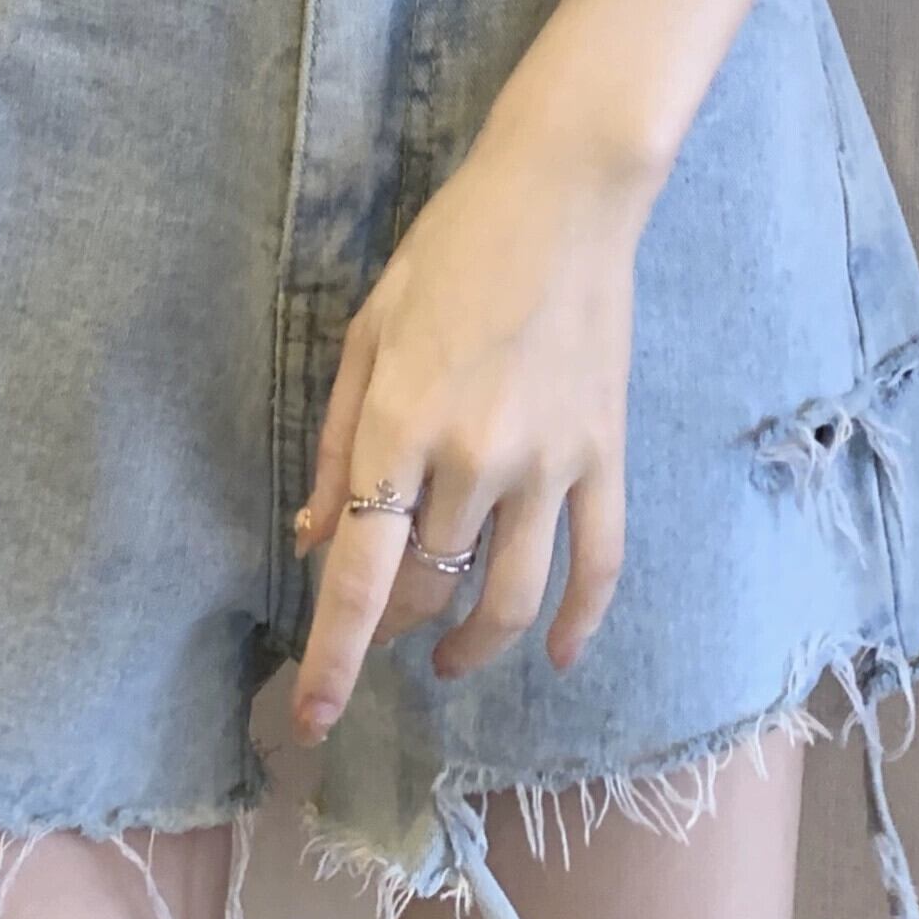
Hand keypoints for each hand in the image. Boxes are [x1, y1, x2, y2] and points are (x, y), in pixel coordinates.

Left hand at [287, 121, 651, 743]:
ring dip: (475, 646)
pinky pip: (599, 564)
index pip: (362, 577)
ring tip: (451, 657)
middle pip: (429, 590)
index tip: (314, 722)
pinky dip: (581, 624)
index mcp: (400, 423)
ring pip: (511, 599)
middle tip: (381, 631)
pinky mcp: (605, 454)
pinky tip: (560, 658)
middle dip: (396, 630)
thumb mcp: (368, 333)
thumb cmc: (450, 252)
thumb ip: (338, 445)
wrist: (562, 196)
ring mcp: (549, 462)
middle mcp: (474, 457)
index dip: (334, 660)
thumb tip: (313, 540)